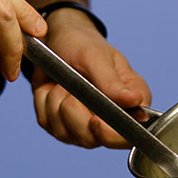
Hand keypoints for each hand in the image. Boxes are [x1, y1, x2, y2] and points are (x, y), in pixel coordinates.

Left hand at [31, 8, 151, 148]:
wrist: (56, 39)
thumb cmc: (82, 43)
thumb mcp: (96, 56)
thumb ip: (112, 82)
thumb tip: (134, 100)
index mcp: (131, 105)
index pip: (127, 136)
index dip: (109, 134)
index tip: (94, 119)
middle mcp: (110, 121)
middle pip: (91, 139)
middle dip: (74, 110)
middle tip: (73, 85)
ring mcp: (84, 127)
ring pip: (65, 132)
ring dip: (57, 102)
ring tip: (63, 82)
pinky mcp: (61, 125)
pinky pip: (47, 123)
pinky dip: (44, 101)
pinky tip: (52, 87)